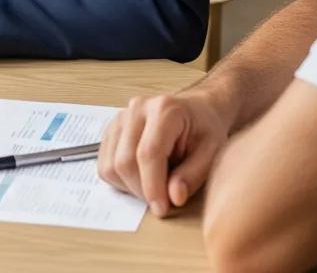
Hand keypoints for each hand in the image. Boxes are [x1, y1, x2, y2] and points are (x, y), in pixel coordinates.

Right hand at [98, 89, 232, 217]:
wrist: (195, 110)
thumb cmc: (204, 129)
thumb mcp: (212, 152)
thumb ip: (193, 175)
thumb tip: (174, 197)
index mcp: (164, 109)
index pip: (148, 153)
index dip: (153, 186)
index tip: (162, 209)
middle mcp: (137, 108)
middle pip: (125, 161)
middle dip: (142, 191)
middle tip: (163, 200)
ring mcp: (121, 117)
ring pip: (111, 165)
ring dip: (130, 187)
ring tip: (154, 184)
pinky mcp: (112, 129)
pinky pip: (104, 164)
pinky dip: (120, 180)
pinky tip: (141, 177)